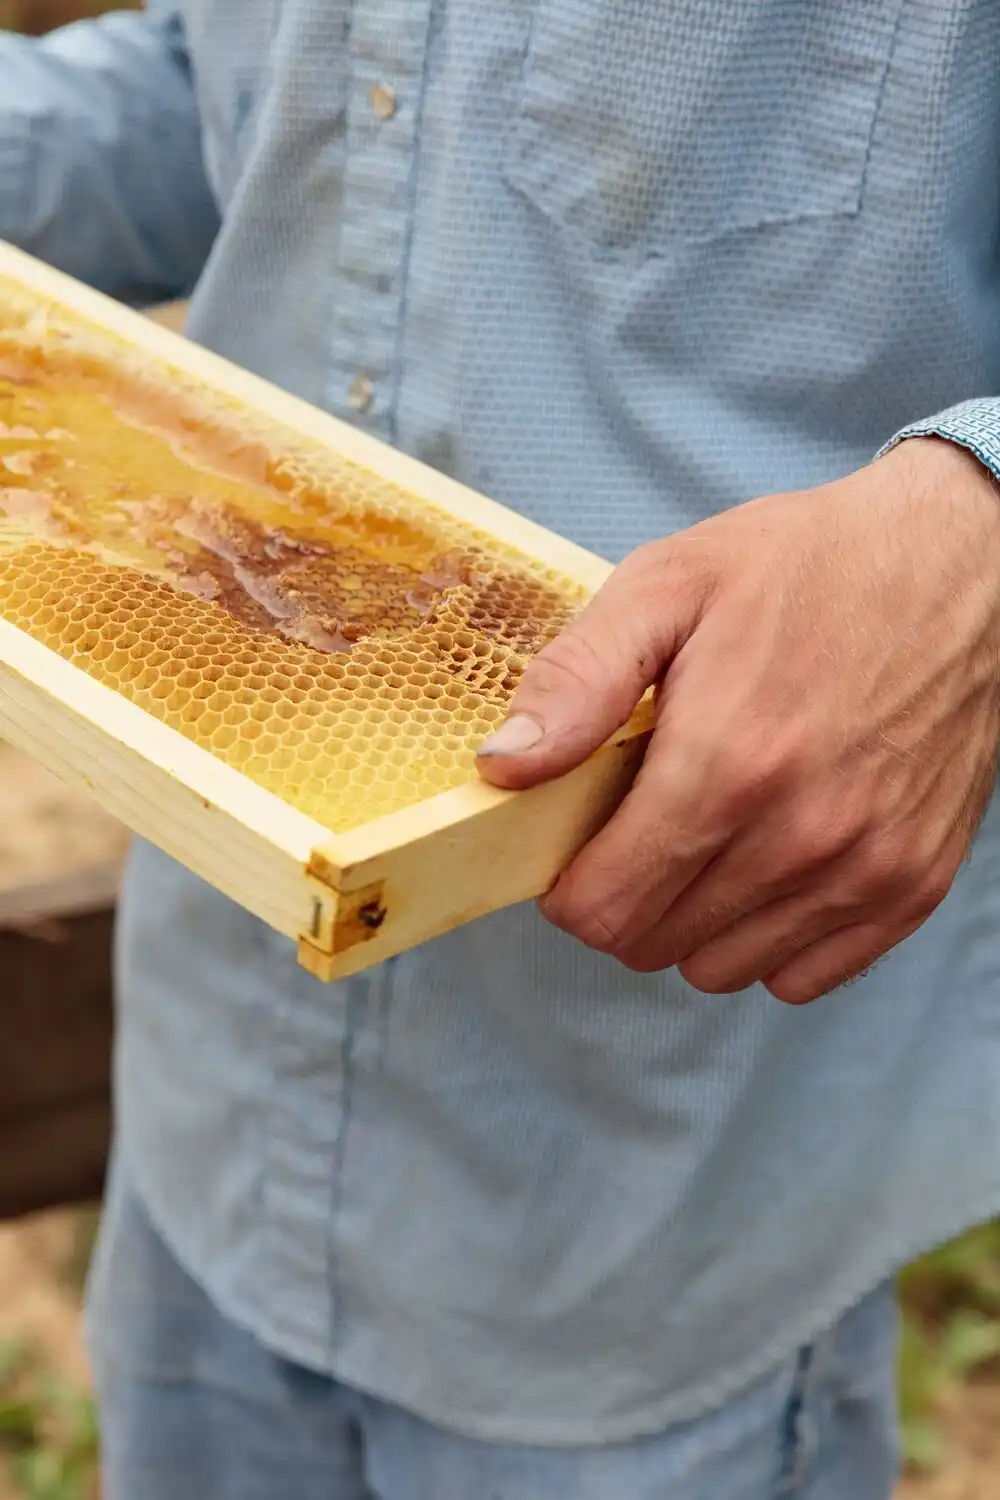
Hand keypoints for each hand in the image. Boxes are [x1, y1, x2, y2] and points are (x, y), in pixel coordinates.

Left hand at [477, 440, 999, 1002]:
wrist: (958, 563)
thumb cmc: (805, 567)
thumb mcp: (669, 585)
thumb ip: (578, 680)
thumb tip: (503, 767)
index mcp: (726, 764)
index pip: (602, 908)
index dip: (568, 886)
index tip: (576, 843)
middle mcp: (801, 834)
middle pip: (652, 943)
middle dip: (623, 896)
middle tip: (640, 823)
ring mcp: (865, 868)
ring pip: (720, 969)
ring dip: (689, 921)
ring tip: (706, 834)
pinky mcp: (913, 883)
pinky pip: (802, 975)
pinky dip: (766, 938)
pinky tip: (764, 862)